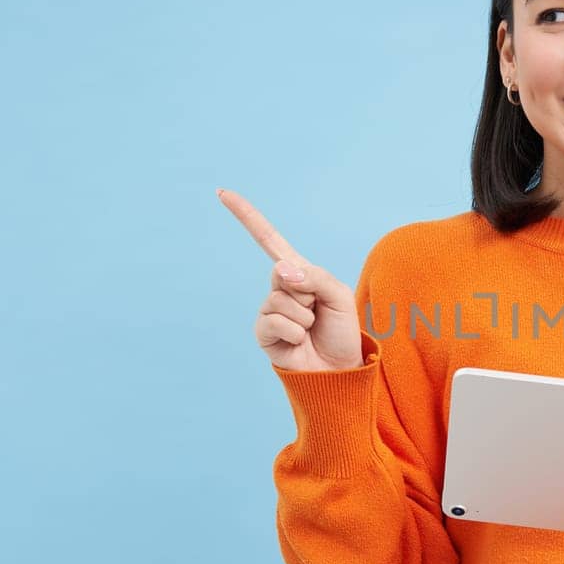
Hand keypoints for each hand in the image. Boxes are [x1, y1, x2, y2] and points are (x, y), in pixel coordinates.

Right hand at [217, 187, 364, 371]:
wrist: (338, 370)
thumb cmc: (340, 331)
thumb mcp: (339, 295)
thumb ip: (315, 276)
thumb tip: (281, 269)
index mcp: (298, 272)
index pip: (268, 240)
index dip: (247, 216)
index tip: (223, 193)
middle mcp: (279, 288)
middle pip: (284, 272)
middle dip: (310, 292)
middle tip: (318, 312)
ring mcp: (269, 310)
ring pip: (283, 300)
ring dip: (305, 316)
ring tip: (310, 329)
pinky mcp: (262, 332)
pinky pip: (277, 321)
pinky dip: (296, 332)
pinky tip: (299, 342)